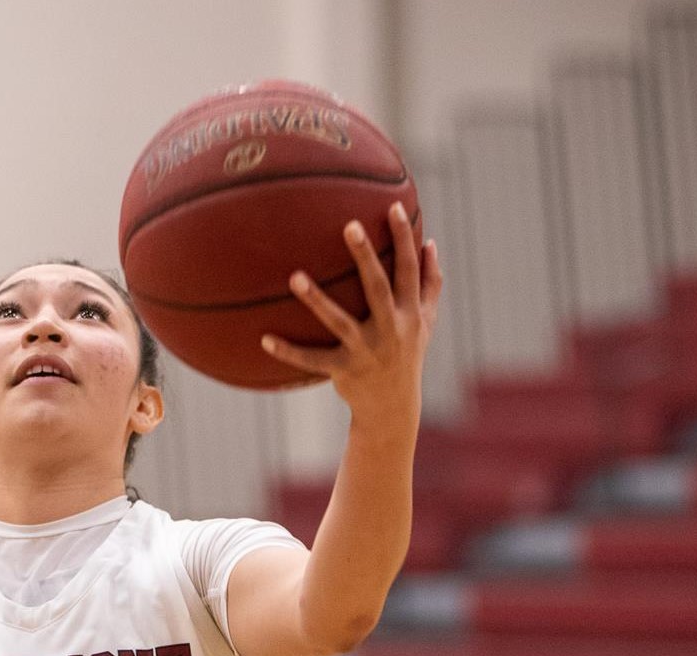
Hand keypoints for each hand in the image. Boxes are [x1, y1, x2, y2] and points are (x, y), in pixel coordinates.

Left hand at [261, 202, 442, 429]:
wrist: (393, 407)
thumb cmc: (408, 354)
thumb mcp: (426, 321)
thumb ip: (431, 283)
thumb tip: (431, 243)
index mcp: (411, 312)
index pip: (408, 269)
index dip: (402, 238)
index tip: (392, 206)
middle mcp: (391, 328)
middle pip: (377, 286)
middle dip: (365, 256)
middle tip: (349, 226)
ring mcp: (366, 350)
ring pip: (339, 322)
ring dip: (316, 300)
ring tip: (294, 277)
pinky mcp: (344, 370)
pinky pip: (312, 359)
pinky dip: (289, 351)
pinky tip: (264, 338)